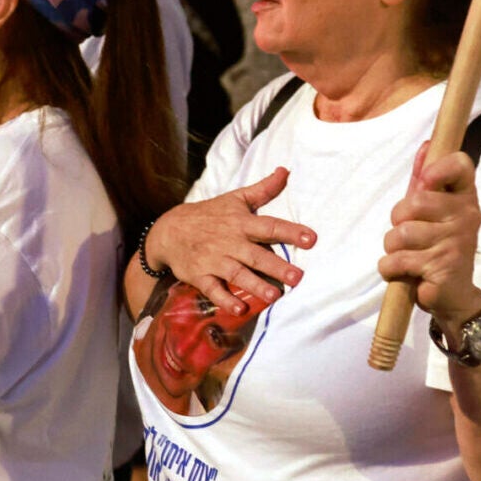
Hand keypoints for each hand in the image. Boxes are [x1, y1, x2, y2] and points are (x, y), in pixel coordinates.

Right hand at [149, 168, 310, 313]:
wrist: (169, 230)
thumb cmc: (210, 214)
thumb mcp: (236, 198)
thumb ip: (264, 189)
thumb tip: (285, 170)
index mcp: (242, 223)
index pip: (271, 227)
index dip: (291, 232)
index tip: (312, 239)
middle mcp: (230, 242)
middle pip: (257, 255)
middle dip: (277, 266)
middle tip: (297, 277)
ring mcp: (214, 260)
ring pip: (237, 274)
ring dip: (256, 285)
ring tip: (274, 296)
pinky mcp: (200, 276)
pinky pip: (213, 290)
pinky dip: (225, 300)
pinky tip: (240, 310)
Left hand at [379, 145, 480, 326]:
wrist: (454, 297)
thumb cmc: (440, 247)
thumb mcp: (435, 213)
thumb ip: (426, 179)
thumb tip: (426, 145)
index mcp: (465, 198)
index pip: (460, 165)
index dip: (437, 168)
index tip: (425, 181)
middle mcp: (466, 217)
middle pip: (413, 202)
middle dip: (397, 221)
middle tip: (407, 235)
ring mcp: (456, 243)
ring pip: (400, 234)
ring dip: (392, 248)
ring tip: (406, 256)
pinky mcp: (442, 269)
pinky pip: (397, 261)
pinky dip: (390, 269)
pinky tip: (405, 273)